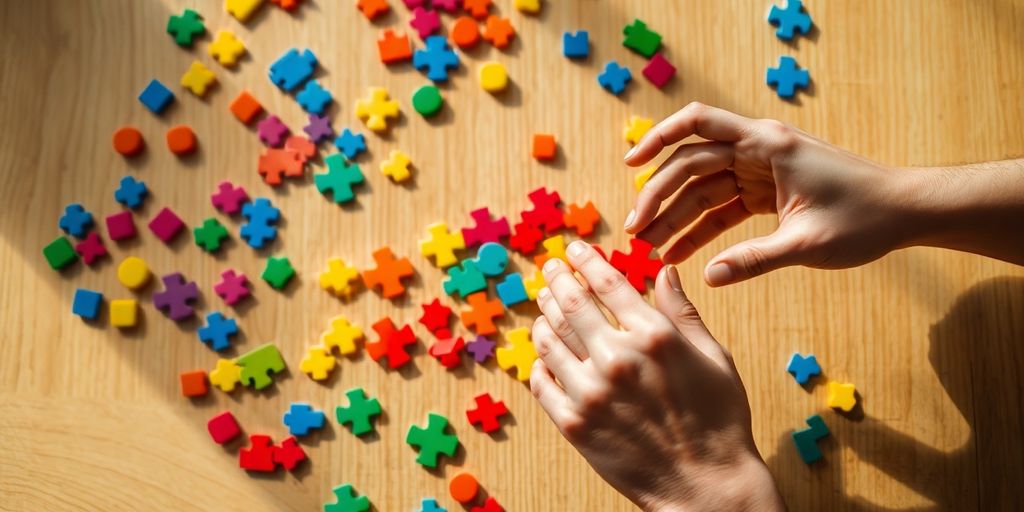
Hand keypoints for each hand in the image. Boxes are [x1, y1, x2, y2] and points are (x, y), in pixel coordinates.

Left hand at [529, 240, 783, 510]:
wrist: (705, 487)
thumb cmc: (718, 421)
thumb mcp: (713, 358)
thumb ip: (682, 312)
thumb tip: (665, 270)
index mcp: (653, 336)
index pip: (607, 283)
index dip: (587, 260)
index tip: (575, 249)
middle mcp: (617, 359)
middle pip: (571, 304)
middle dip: (556, 279)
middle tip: (549, 268)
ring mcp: (590, 392)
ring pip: (550, 340)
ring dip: (543, 316)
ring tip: (542, 306)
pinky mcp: (574, 424)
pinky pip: (541, 383)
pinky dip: (539, 362)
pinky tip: (542, 353)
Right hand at [624, 102, 915, 285]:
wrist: (906, 212)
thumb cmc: (865, 218)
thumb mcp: (807, 243)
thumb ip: (755, 260)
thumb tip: (709, 278)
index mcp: (766, 144)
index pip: (698, 124)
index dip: (658, 138)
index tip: (630, 164)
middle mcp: (758, 150)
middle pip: (691, 165)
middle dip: (659, 197)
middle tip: (635, 232)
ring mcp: (760, 171)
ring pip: (703, 189)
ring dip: (676, 217)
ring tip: (648, 249)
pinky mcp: (766, 192)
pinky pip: (722, 208)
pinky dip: (701, 229)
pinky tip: (679, 253)